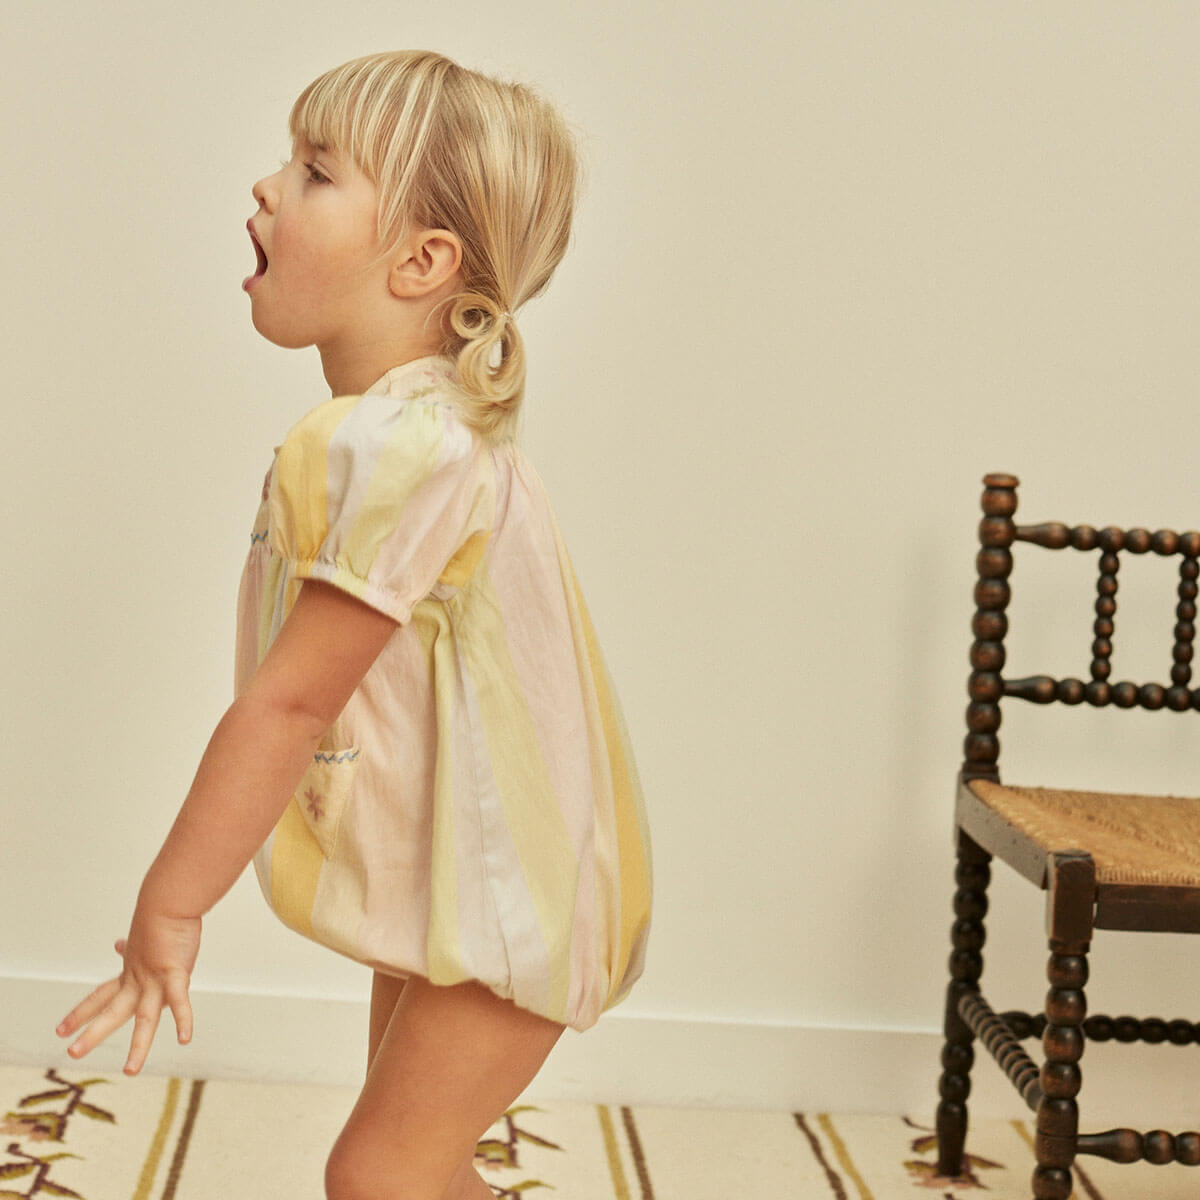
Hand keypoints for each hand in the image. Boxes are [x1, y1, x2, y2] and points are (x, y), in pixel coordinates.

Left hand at [56, 906, 200, 1074]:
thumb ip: (133, 949)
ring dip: (138, 1046)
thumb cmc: (161, 917)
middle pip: (112, 1011)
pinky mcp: (176, 973)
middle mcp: (138, 980)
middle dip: (92, 1033)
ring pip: (144, 1018)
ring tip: (131, 1071)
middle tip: (71, 1053)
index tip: (61, 1029)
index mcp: (130, 973)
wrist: (169, 900)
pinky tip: (185, 1038)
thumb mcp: (144, 939)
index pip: (100, 996)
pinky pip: (180, 1001)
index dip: (80, 1013)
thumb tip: (118, 945)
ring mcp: (155, 980)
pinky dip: (183, 1019)